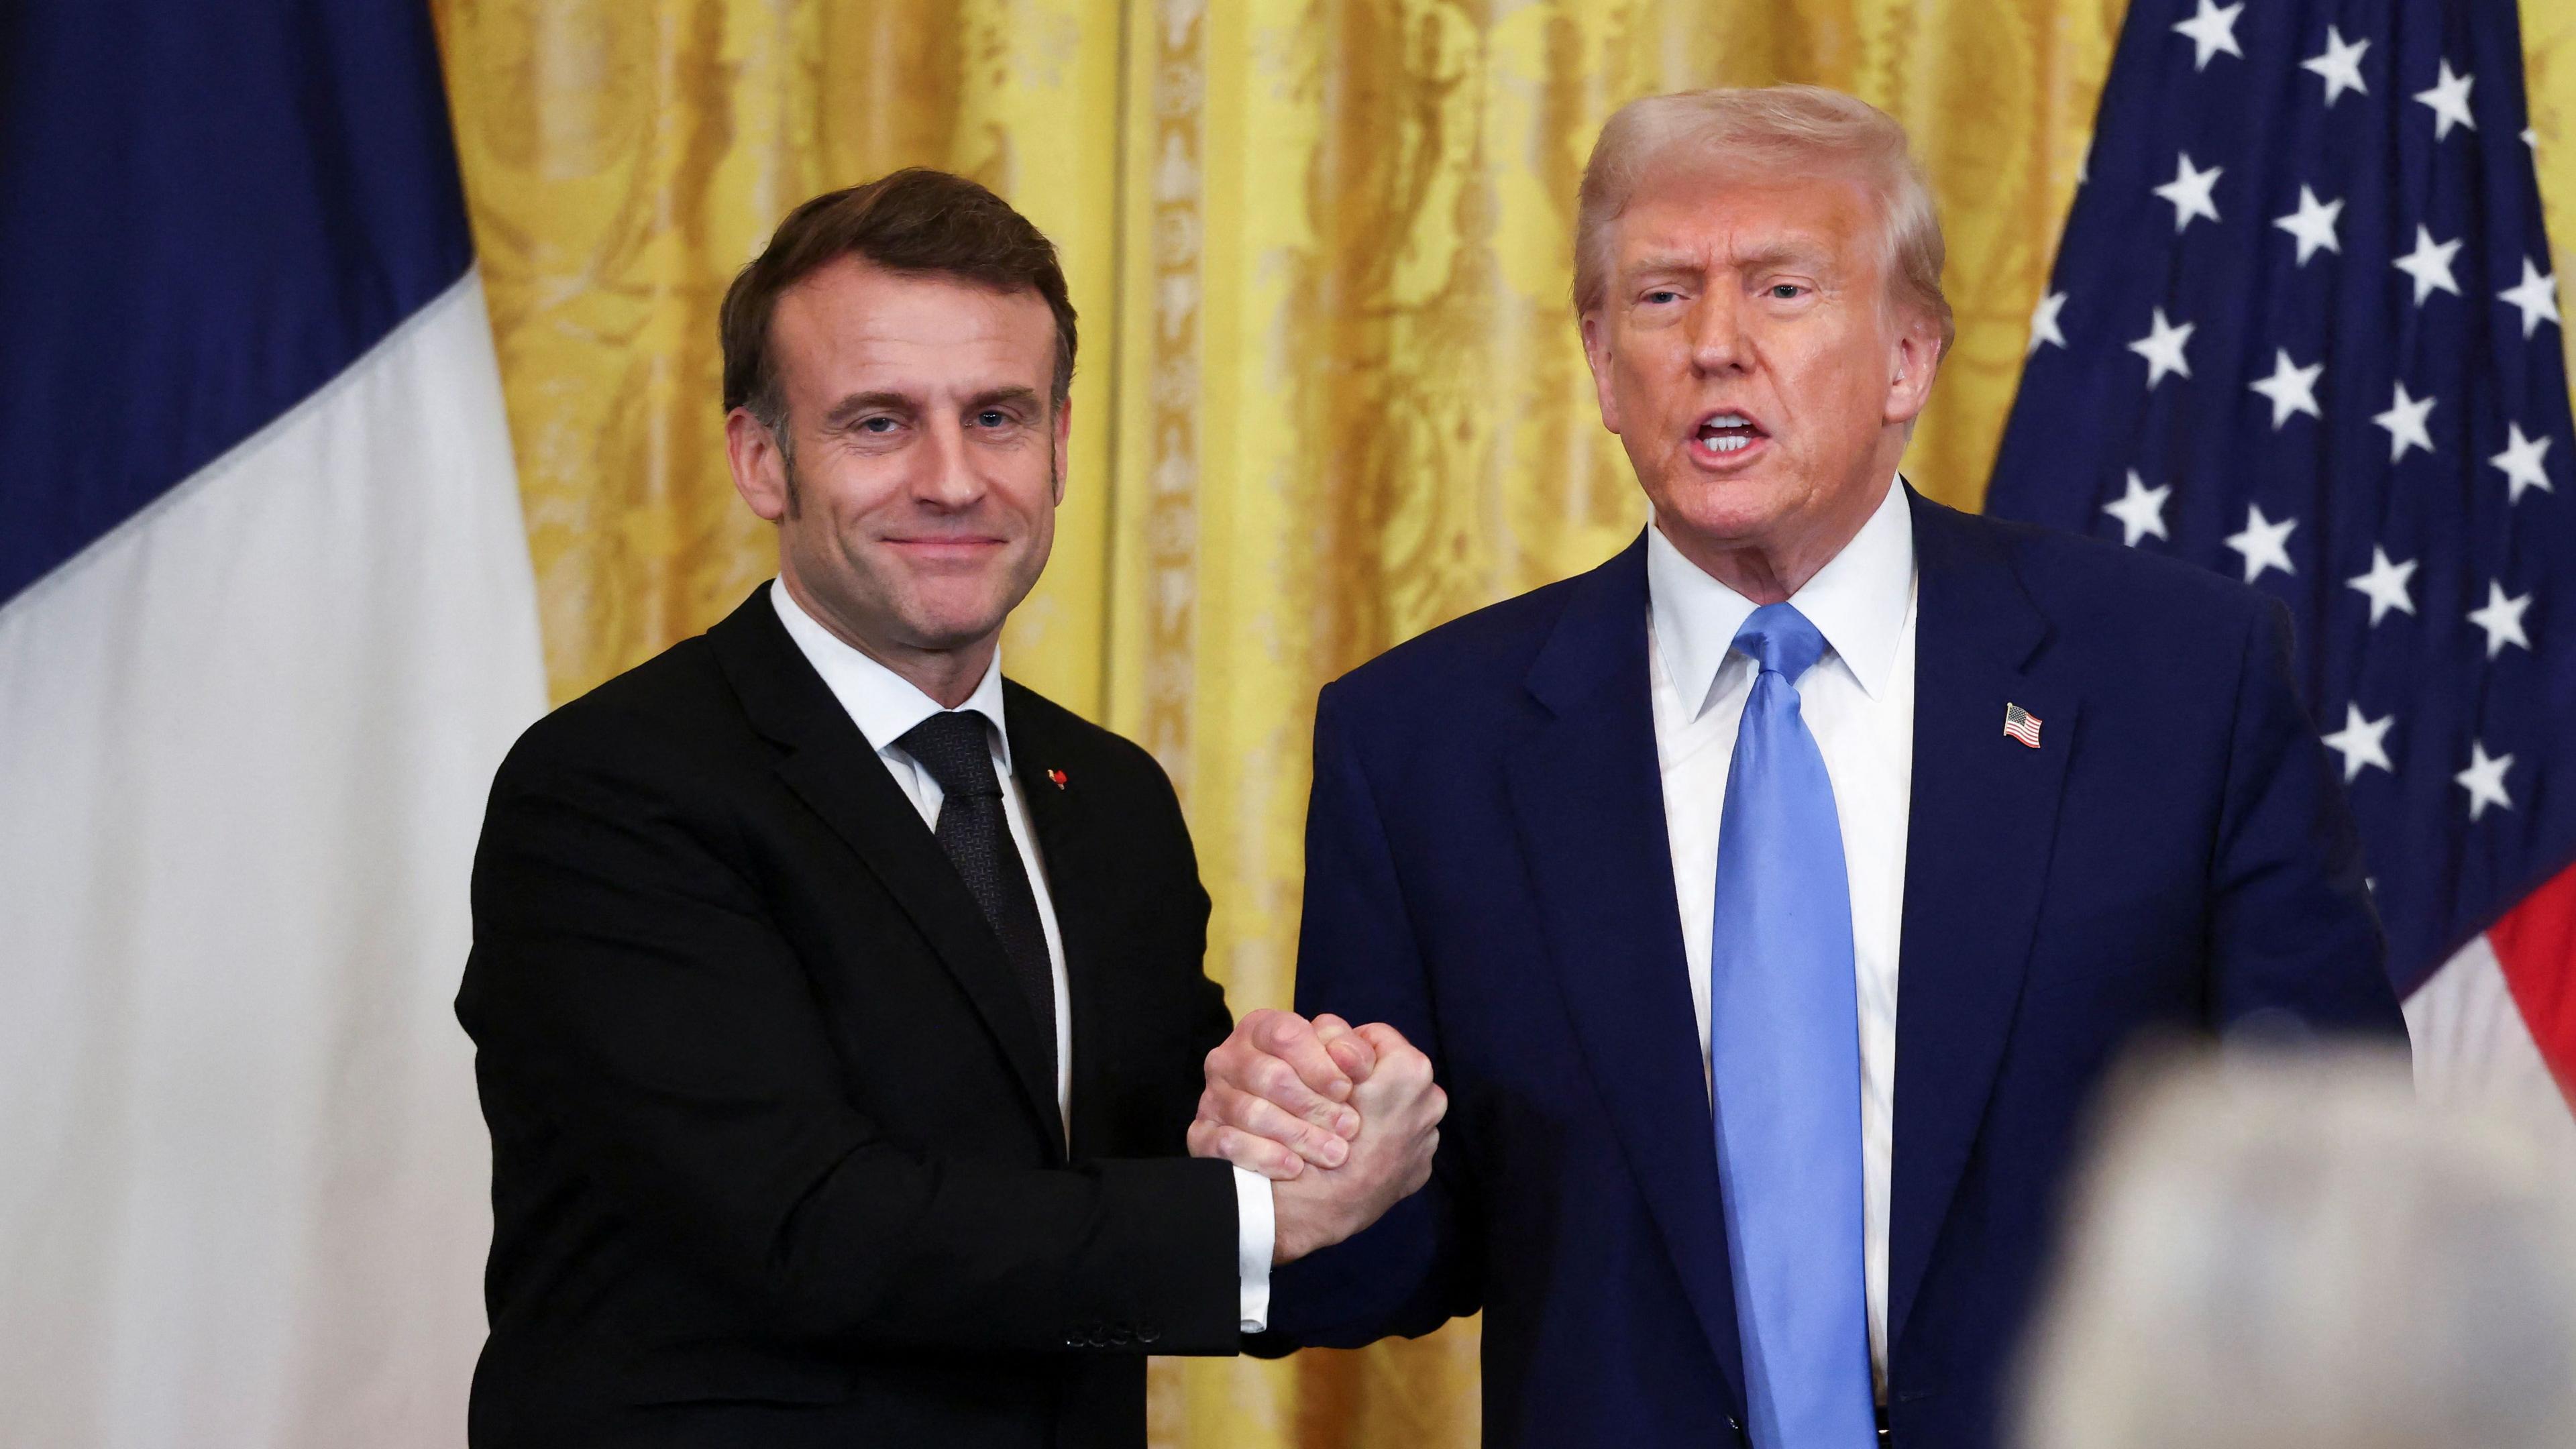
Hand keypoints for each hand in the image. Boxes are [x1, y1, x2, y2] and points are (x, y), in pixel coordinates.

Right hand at [1189, 1009, 1379, 1177]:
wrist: (1307, 1162)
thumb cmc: (1328, 1102)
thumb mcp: (1348, 1069)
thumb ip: (1355, 1052)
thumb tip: (1348, 1057)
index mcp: (1262, 1030)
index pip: (1286, 1036)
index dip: (1319, 1064)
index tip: (1346, 1090)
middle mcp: (1230, 1058)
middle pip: (1270, 1076)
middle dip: (1314, 1105)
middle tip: (1348, 1128)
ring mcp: (1212, 1097)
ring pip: (1252, 1112)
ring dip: (1298, 1135)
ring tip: (1333, 1153)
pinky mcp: (1202, 1135)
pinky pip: (1227, 1144)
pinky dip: (1264, 1156)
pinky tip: (1294, 1167)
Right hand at [1266, 1022, 1443, 1264]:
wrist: (1316, 1206)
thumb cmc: (1312, 1134)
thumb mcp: (1318, 1072)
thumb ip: (1334, 1042)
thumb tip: (1341, 1038)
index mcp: (1411, 1069)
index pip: (1374, 1036)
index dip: (1343, 1049)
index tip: (1327, 1070)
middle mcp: (1430, 1101)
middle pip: (1392, 1072)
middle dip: (1367, 1080)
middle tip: (1333, 1099)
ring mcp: (1428, 1139)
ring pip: (1398, 1106)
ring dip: (1377, 1111)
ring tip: (1342, 1127)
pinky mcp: (1419, 1169)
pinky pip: (1401, 1140)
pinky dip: (1383, 1141)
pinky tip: (1356, 1151)